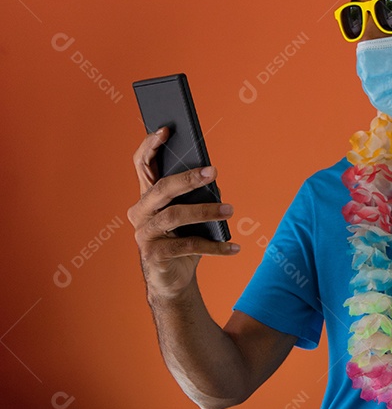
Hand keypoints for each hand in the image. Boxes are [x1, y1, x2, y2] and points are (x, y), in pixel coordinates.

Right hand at [127, 127, 238, 299]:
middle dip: (187, 178)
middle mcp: (140, 212)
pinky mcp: (154, 254)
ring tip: (230, 210)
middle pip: (161, 188)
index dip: (150, 146)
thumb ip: (196, 195)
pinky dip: (214, 247)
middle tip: (214, 171)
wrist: (172, 278)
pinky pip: (187, 246)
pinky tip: (234, 247)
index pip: (142, 165)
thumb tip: (213, 179)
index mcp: (147, 196)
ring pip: (174, 215)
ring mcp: (144, 234)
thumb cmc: (183, 238)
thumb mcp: (191, 214)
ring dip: (206, 211)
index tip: (166, 130)